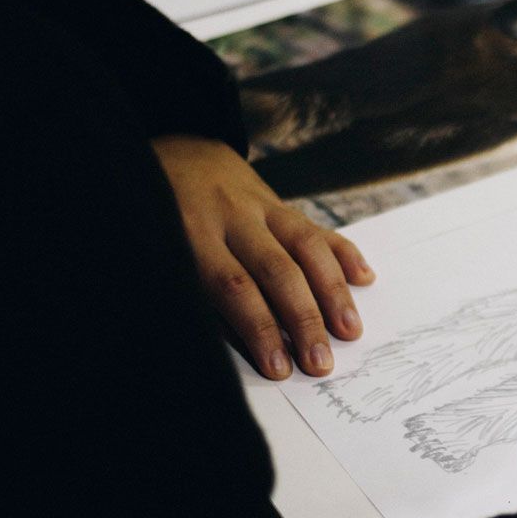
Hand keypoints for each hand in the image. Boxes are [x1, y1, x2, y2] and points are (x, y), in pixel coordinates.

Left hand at [152, 135, 374, 379]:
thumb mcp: (156, 249)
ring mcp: (260, 206)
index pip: (234, 287)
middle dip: (304, 320)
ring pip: (306, 247)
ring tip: (350, 330)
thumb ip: (189, 290)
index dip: (261, 329)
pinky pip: (316, 227)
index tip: (279, 367)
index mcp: (192, 232)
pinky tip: (364, 277)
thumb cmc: (152, 214)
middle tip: (322, 361)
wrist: (168, 149)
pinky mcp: (279, 202)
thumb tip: (232, 341)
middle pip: (278, 271)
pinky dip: (343, 252)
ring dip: (333, 292)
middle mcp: (232, 216)